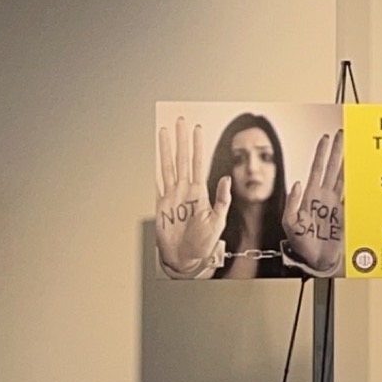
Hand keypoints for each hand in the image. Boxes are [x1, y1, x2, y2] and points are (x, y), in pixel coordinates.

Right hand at [155, 118, 228, 278]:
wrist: (186, 259)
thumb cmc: (204, 243)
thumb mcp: (218, 220)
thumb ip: (222, 199)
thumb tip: (226, 178)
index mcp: (199, 192)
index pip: (198, 162)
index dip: (197, 145)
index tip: (197, 129)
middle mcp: (185, 191)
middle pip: (182, 158)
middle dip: (181, 139)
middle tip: (179, 121)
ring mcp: (172, 197)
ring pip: (168, 166)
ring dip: (167, 149)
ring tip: (164, 132)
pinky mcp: (161, 206)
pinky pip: (157, 184)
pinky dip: (155, 170)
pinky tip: (155, 157)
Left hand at [281, 130, 343, 277]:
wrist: (315, 261)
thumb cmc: (301, 245)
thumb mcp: (289, 224)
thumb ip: (293, 204)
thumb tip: (298, 185)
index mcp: (310, 197)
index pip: (317, 169)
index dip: (321, 153)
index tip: (326, 138)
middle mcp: (323, 197)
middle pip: (332, 168)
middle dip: (336, 150)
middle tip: (342, 135)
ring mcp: (334, 204)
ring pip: (342, 177)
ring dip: (346, 161)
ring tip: (352, 147)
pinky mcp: (343, 214)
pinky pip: (351, 194)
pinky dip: (356, 182)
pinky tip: (360, 172)